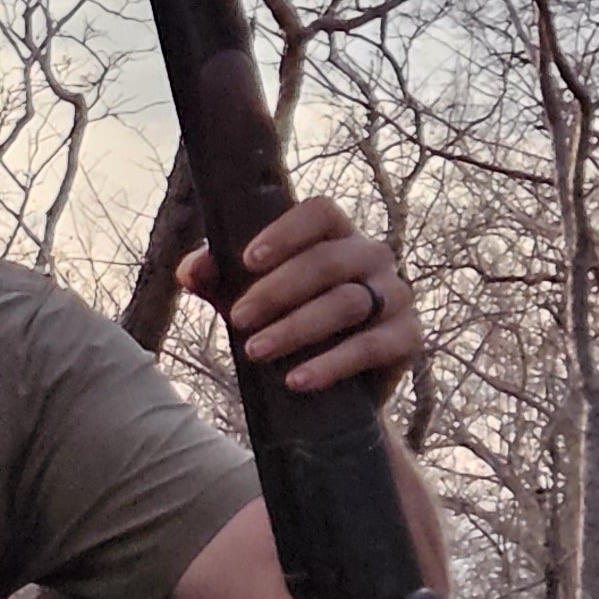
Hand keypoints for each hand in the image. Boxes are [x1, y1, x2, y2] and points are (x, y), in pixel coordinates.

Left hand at [175, 197, 418, 396]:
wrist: (337, 385)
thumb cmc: (289, 323)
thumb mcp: (250, 299)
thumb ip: (219, 279)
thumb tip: (191, 270)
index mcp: (336, 236)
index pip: (320, 213)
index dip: (286, 232)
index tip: (248, 259)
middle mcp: (372, 257)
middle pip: (327, 261)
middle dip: (277, 291)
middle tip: (238, 320)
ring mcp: (395, 295)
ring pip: (347, 302)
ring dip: (296, 328)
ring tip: (255, 352)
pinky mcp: (407, 338)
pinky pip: (371, 346)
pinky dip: (330, 364)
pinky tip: (297, 381)